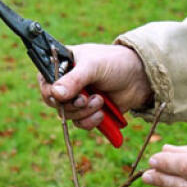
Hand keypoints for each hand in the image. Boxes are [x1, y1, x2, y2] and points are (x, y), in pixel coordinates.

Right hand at [38, 43, 152, 129]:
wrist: (141, 77)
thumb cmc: (116, 62)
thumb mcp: (94, 66)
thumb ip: (74, 79)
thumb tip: (56, 94)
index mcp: (62, 65)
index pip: (44, 81)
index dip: (50, 91)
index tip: (61, 96)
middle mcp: (66, 83)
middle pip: (54, 102)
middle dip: (71, 104)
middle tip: (85, 99)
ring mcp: (77, 99)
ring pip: (68, 115)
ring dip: (84, 112)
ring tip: (100, 101)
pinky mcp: (88, 112)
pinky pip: (80, 124)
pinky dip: (90, 121)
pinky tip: (102, 113)